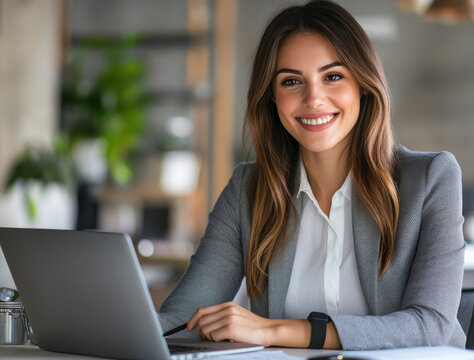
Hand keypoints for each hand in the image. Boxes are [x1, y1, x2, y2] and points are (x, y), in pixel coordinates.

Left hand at [186, 302, 314, 347]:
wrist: (269, 330)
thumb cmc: (254, 327)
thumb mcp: (236, 316)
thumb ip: (222, 317)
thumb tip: (204, 326)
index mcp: (227, 305)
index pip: (202, 310)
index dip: (193, 320)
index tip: (189, 327)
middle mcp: (227, 309)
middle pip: (201, 320)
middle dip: (200, 331)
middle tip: (205, 338)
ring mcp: (229, 318)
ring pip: (205, 329)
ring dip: (208, 337)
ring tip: (217, 340)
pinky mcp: (231, 328)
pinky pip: (213, 336)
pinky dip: (214, 340)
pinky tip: (222, 341)